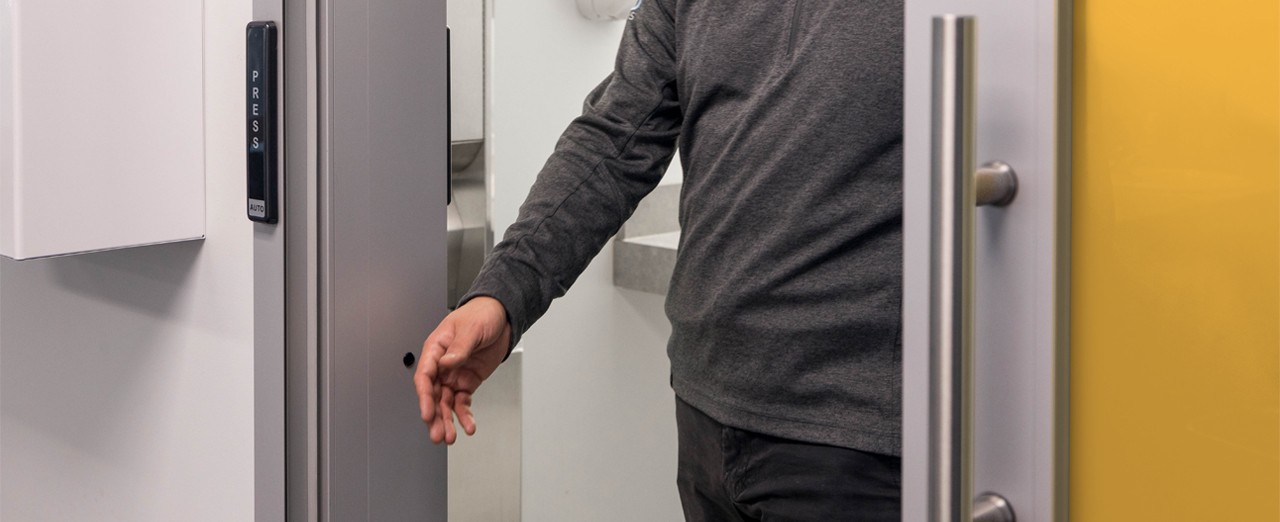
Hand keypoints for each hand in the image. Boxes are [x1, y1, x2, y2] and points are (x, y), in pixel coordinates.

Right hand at [415, 296, 510, 443]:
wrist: (502, 316)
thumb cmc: (481, 315)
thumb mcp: (471, 329)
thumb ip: (459, 348)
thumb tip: (447, 362)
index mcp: (436, 349)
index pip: (425, 376)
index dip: (424, 396)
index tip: (427, 413)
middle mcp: (442, 365)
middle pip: (433, 395)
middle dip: (434, 416)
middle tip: (438, 434)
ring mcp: (454, 375)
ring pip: (445, 403)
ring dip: (447, 420)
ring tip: (449, 437)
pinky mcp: (467, 382)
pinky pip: (462, 402)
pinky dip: (464, 415)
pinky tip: (468, 426)